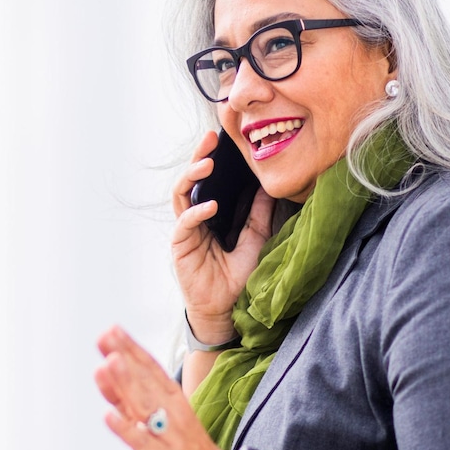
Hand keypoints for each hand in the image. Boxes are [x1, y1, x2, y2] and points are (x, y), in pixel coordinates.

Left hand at [93, 325, 235, 449]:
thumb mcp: (158, 418)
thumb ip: (130, 399)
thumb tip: (105, 371)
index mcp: (172, 400)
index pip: (149, 369)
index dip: (131, 349)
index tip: (112, 330)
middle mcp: (170, 412)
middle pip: (145, 380)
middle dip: (125, 357)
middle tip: (106, 335)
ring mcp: (166, 435)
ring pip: (144, 405)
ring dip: (126, 384)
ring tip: (108, 363)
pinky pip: (141, 442)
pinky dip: (125, 428)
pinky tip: (108, 416)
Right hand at [172, 131, 275, 342]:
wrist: (228, 311)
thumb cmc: (238, 278)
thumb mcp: (255, 239)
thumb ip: (258, 214)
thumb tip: (269, 187)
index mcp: (210, 215)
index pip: (208, 180)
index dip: (212, 159)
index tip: (222, 138)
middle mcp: (195, 219)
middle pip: (190, 181)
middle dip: (198, 158)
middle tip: (209, 140)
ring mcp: (185, 232)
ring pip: (181, 196)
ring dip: (192, 177)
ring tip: (207, 164)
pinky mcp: (180, 247)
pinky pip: (184, 224)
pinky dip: (196, 212)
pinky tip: (210, 205)